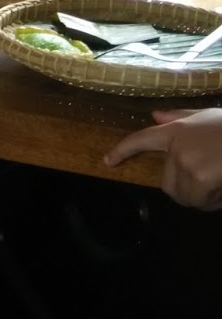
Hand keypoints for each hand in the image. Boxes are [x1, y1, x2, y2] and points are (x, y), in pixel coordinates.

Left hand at [104, 106, 221, 208]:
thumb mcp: (205, 116)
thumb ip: (180, 117)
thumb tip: (155, 116)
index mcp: (175, 129)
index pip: (141, 139)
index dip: (122, 150)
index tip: (107, 161)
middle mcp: (176, 147)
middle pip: (167, 184)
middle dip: (187, 188)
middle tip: (211, 181)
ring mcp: (186, 164)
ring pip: (185, 196)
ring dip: (203, 197)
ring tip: (220, 181)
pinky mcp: (199, 179)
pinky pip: (201, 202)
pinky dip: (214, 201)